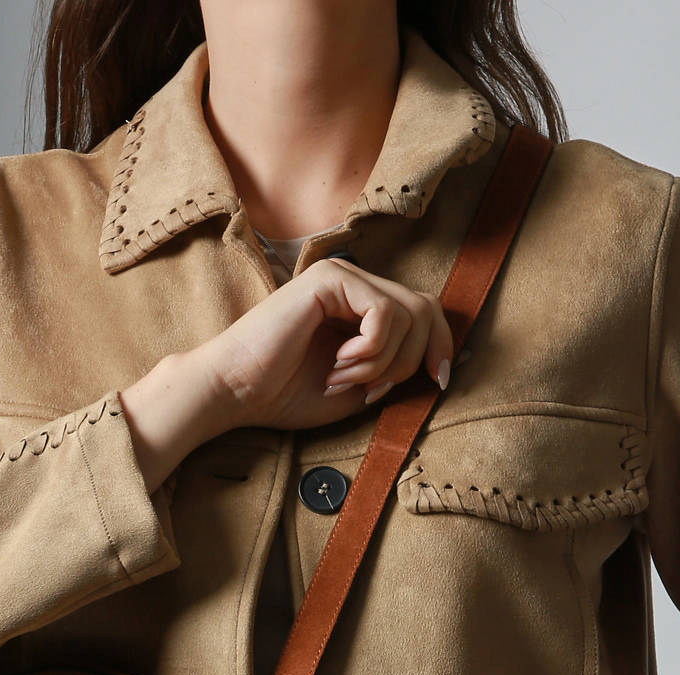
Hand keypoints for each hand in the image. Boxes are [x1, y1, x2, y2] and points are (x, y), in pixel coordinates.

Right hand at [195, 255, 453, 430]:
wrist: (237, 391)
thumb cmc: (285, 395)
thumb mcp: (358, 389)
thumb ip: (394, 371)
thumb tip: (440, 363)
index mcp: (360, 306)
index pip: (424, 312)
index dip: (442, 346)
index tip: (440, 383)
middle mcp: (354, 282)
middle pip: (425, 309)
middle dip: (412, 360)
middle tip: (373, 390)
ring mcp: (342, 275)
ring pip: (409, 313)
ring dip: (384, 362)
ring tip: (342, 378)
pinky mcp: (331, 278)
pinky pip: (384, 313)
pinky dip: (371, 350)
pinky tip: (338, 363)